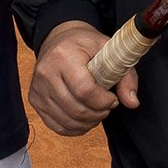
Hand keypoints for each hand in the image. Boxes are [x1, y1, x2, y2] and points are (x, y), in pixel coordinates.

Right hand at [28, 22, 135, 136]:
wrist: (59, 40)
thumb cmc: (85, 45)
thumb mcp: (109, 51)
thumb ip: (125, 77)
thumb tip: (132, 102)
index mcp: (64, 55)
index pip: (84, 90)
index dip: (103, 101)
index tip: (112, 98)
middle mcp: (46, 72)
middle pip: (76, 109)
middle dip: (99, 113)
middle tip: (106, 106)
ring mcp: (37, 88)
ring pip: (67, 121)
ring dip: (88, 122)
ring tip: (97, 111)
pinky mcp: (35, 100)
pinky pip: (57, 126)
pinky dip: (75, 128)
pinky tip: (84, 118)